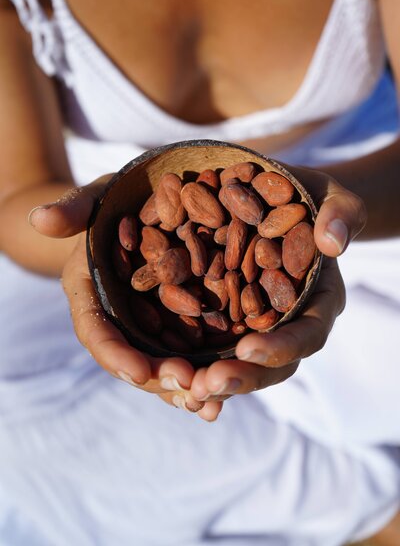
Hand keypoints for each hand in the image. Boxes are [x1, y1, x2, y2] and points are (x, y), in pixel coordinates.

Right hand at [29, 178, 210, 417]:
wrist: (131, 212)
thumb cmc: (110, 203)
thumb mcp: (95, 199)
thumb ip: (73, 209)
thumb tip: (39, 218)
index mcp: (90, 293)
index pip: (94, 330)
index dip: (114, 353)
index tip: (138, 371)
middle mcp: (117, 318)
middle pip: (132, 358)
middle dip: (156, 378)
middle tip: (187, 388)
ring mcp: (145, 325)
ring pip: (159, 366)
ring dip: (182, 389)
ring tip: (210, 404)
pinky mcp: (173, 324)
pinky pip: (185, 356)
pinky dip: (201, 377)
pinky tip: (224, 396)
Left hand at [189, 166, 365, 409]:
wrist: (279, 200)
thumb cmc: (309, 198)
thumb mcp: (331, 197)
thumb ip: (340, 214)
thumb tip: (332, 242)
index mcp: (318, 302)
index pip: (307, 335)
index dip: (280, 347)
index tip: (246, 350)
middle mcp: (288, 323)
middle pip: (271, 365)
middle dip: (241, 378)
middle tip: (208, 383)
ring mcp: (255, 324)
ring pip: (238, 364)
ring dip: (212, 381)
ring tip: (184, 388)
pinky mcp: (226, 318)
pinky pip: (211, 347)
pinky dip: (193, 363)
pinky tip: (168, 373)